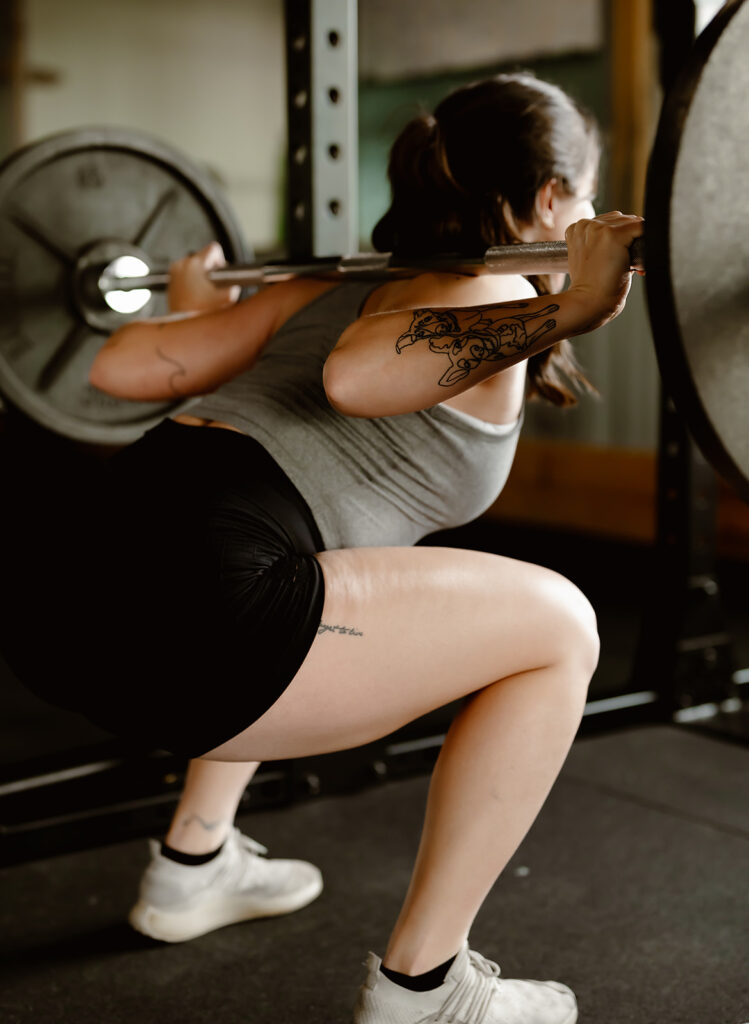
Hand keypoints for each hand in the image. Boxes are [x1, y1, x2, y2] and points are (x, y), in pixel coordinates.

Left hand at [167, 241, 240, 313]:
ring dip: (200, 274)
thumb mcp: (226, 298)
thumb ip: (234, 287)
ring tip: (204, 290)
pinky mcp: (170, 281)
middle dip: (210, 269)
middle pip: (202, 256)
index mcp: (196, 264)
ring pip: (193, 265)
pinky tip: (196, 293)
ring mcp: (174, 272)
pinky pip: (184, 273)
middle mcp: (182, 264)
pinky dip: (191, 280)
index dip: (221, 259)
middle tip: (214, 284)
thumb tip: (234, 286)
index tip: (221, 271)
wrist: (183, 324)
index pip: (213, 249)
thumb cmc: (201, 311)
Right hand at [565, 212, 643, 330]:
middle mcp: (585, 225)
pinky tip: (636, 262)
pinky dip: (645, 242)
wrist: (588, 303)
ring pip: (631, 222)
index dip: (619, 239)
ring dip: (635, 241)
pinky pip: (641, 227)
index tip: (616, 259)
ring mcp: (598, 228)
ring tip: (627, 264)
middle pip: (620, 219)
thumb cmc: (591, 288)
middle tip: (623, 264)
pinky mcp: (613, 235)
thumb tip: (625, 235)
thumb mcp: (588, 260)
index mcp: (576, 229)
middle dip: (628, 238)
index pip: (608, 222)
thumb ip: (599, 243)